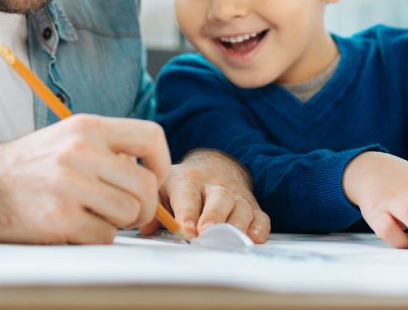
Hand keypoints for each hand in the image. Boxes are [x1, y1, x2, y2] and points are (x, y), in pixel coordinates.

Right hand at [0, 114, 169, 243]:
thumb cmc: (26, 166)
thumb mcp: (65, 138)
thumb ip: (105, 148)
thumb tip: (149, 171)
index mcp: (86, 127)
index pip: (150, 136)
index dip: (162, 162)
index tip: (154, 177)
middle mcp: (81, 152)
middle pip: (146, 185)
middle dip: (143, 206)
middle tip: (129, 213)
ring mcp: (71, 185)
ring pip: (129, 213)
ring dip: (117, 222)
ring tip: (92, 215)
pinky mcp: (61, 218)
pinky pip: (104, 236)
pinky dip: (95, 238)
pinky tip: (74, 227)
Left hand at [140, 149, 270, 242]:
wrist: (214, 166)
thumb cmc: (185, 184)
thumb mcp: (164, 188)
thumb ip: (156, 208)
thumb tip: (146, 228)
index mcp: (189, 180)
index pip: (188, 196)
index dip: (187, 214)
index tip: (186, 230)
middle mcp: (216, 186)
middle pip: (219, 198)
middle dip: (214, 217)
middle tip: (207, 233)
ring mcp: (236, 195)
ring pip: (241, 208)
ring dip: (236, 225)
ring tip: (229, 241)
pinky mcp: (252, 206)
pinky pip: (260, 217)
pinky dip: (258, 228)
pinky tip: (252, 238)